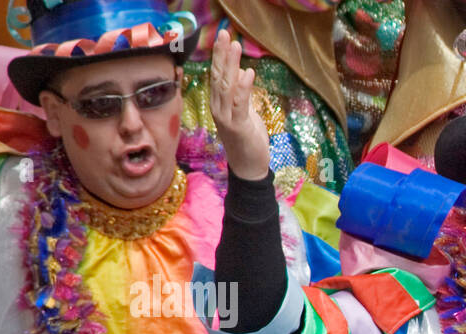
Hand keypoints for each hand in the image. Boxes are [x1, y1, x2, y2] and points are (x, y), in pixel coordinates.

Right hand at [210, 29, 269, 179]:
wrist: (249, 168)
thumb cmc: (248, 140)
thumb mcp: (245, 113)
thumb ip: (242, 94)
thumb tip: (241, 73)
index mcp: (219, 104)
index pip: (217, 75)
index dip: (219, 56)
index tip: (223, 36)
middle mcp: (218, 108)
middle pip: (218, 76)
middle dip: (221, 54)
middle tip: (224, 33)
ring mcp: (226, 118)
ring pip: (226, 86)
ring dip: (230, 65)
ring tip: (235, 45)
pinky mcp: (238, 127)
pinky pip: (239, 104)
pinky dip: (243, 88)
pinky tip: (247, 73)